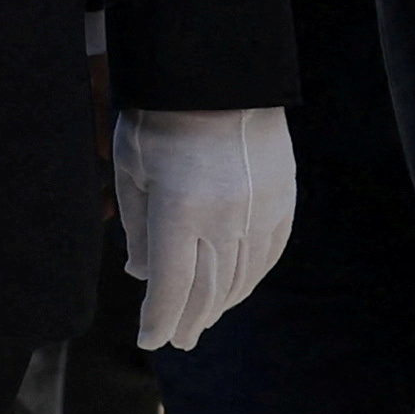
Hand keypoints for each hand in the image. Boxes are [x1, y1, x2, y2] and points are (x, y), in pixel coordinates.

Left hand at [111, 106, 294, 350]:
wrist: (222, 73)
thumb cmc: (162, 116)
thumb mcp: (133, 167)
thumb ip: (138, 227)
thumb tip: (142, 274)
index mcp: (179, 211)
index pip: (169, 288)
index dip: (158, 321)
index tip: (150, 339)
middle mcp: (223, 219)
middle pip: (205, 291)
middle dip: (188, 320)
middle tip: (178, 340)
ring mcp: (258, 211)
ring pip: (239, 278)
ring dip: (219, 306)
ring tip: (203, 321)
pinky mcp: (282, 200)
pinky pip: (267, 255)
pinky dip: (249, 280)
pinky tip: (236, 291)